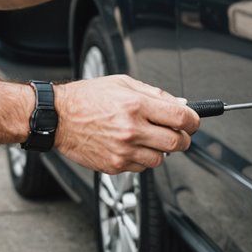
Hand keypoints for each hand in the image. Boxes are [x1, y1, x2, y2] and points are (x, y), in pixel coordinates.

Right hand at [53, 75, 199, 173]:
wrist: (57, 118)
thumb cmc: (86, 98)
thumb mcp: (122, 83)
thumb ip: (155, 94)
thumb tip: (180, 104)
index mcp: (135, 105)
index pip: (181, 117)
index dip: (194, 120)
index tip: (193, 121)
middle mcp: (131, 129)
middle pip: (177, 142)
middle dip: (183, 138)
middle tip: (179, 133)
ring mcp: (123, 150)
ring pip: (161, 158)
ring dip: (161, 149)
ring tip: (147, 137)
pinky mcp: (115, 165)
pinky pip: (142, 167)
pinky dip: (142, 158)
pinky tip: (130, 145)